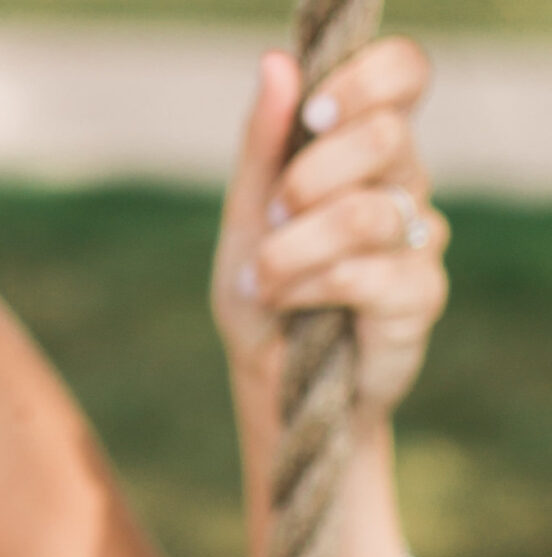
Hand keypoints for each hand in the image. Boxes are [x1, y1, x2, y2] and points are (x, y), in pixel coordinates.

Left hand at [214, 41, 448, 422]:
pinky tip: (290, 303)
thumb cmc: (264, 295)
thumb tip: (276, 61)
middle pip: (385, 136)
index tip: (312, 117)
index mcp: (366, 147)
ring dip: (294, 249)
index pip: (404, 73)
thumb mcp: (246, 217)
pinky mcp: (419, 296)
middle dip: (308, 179)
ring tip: (264, 280)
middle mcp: (403, 182)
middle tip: (273, 218)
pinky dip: (312, 287)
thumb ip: (262, 144)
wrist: (275, 385)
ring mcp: (420, 238)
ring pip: (367, 213)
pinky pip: (368, 274)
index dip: (366, 80)